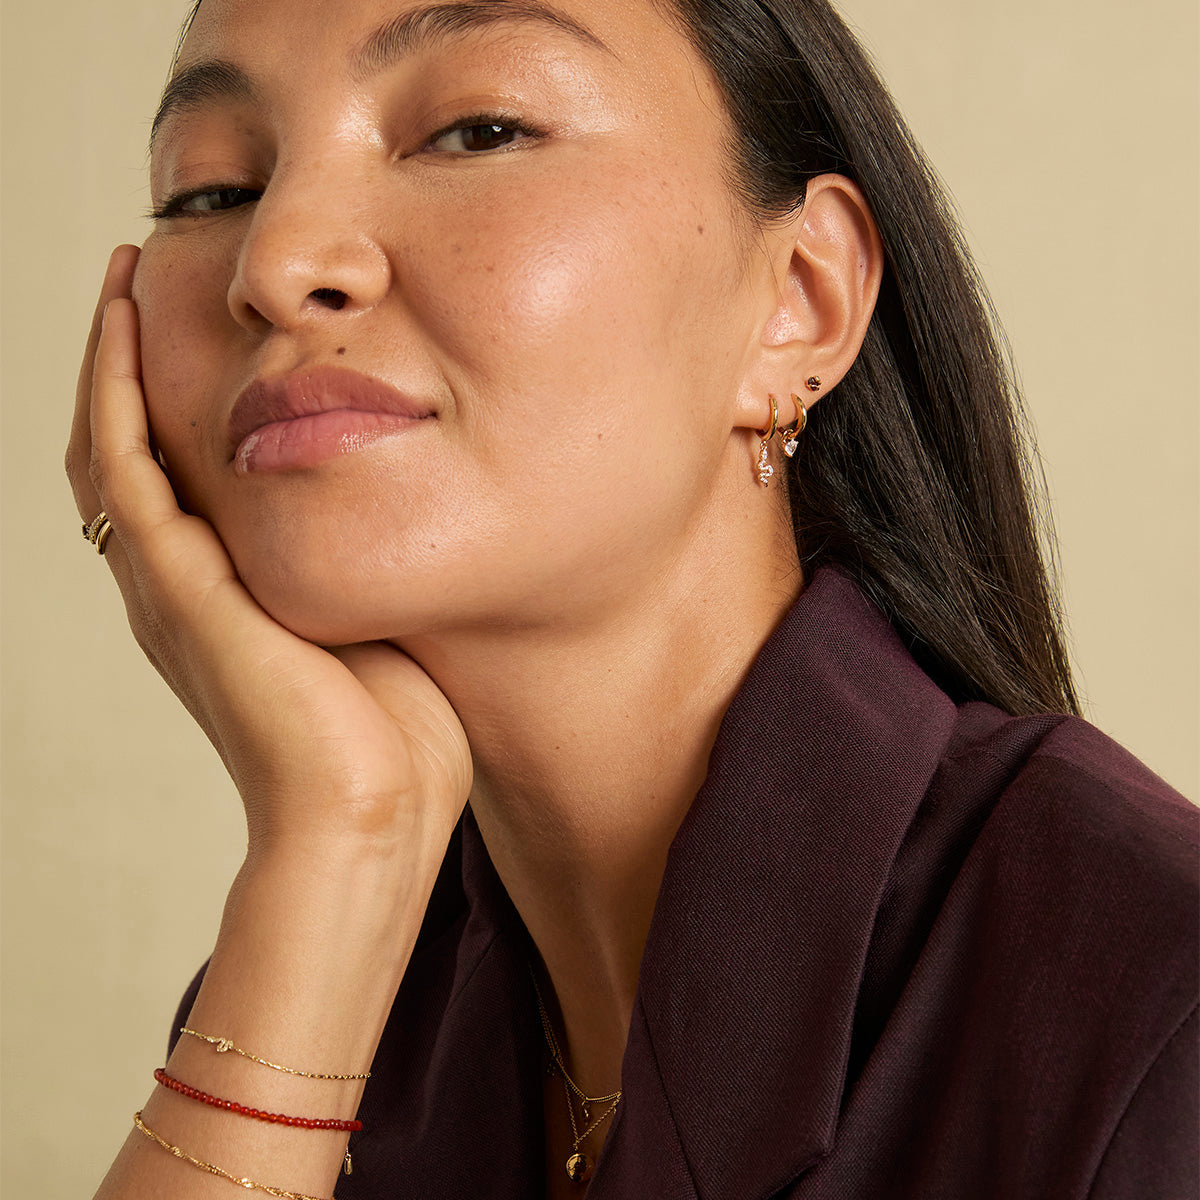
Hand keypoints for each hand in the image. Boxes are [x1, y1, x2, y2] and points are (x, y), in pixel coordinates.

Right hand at [65, 246, 471, 863]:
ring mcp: (168, 587)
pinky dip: (115, 394)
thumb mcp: (378, 620)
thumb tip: (405, 502)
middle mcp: (177, 587)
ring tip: (121, 281)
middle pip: (126, 450)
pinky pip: (123, 468)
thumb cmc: (395, 738)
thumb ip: (365, 560)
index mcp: (223, 598)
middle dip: (127, 365)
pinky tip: (122, 329)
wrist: (369, 816)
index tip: (188, 324)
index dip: (170, 400)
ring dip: (109, 360)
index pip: (174, 478)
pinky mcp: (178, 587)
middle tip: (137, 279)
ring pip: (108, 445)